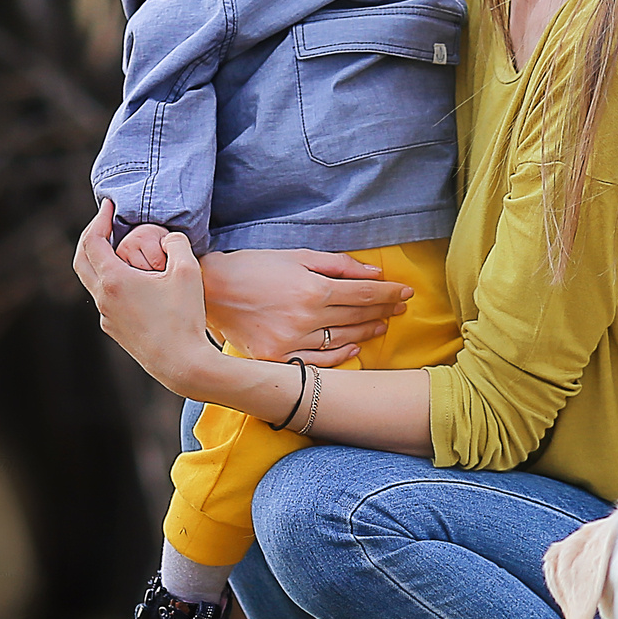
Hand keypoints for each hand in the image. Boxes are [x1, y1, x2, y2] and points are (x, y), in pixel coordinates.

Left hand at [72, 201, 219, 398]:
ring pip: (93, 281)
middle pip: (81, 260)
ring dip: (100, 260)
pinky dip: (111, 281)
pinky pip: (105, 299)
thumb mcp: (188, 271)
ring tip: (118, 248)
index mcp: (114, 280)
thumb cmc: (185, 318)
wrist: (182, 365)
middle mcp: (103, 299)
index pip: (93, 241)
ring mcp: (107, 317)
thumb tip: (169, 236)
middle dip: (90, 236)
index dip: (99, 219)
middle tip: (105, 222)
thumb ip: (177, 243)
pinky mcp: (115, 331)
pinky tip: (132, 280)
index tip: (110, 205)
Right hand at [197, 247, 414, 364]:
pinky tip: (355, 349)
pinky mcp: (278, 358)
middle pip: (358, 317)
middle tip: (400, 307)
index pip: (365, 293)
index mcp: (313, 289)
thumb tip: (375, 272)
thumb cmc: (253, 267)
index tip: (406, 292)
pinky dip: (341, 356)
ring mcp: (292, 342)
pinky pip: (319, 362)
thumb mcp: (296, 256)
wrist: (211, 291)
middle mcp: (306, 318)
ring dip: (367, 333)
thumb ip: (338, 265)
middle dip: (384, 310)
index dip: (389, 293)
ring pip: (343, 341)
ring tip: (382, 325)